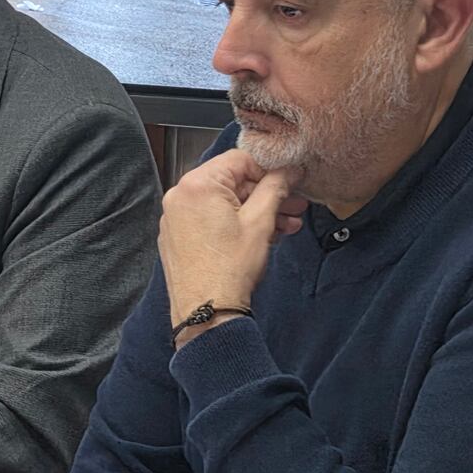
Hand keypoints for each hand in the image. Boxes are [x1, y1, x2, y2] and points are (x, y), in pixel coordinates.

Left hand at [159, 148, 303, 335]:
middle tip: (295, 204)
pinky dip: (237, 224)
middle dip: (268, 194)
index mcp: (197, 184)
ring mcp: (176, 218)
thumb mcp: (260, 222)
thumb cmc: (229, 269)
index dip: (270, 170)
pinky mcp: (179, 237)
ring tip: (287, 225)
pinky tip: (265, 236)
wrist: (206, 312)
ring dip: (257, 211)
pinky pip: (212, 220)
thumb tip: (287, 170)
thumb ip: (275, 188)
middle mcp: (180, 196)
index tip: (291, 180)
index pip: (240, 159)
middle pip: (232, 182)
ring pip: (225, 204)